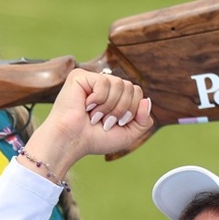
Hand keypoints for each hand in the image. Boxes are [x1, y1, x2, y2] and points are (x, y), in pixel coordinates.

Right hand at [22, 69, 153, 177]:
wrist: (71, 142)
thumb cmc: (94, 139)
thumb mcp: (128, 134)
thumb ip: (144, 120)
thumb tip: (147, 101)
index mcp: (114, 97)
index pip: (137, 92)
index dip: (132, 111)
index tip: (115, 124)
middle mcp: (104, 86)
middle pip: (131, 87)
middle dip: (121, 110)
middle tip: (104, 121)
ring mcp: (92, 80)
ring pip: (119, 84)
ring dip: (109, 106)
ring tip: (94, 115)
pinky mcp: (80, 76)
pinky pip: (104, 82)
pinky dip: (98, 99)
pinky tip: (86, 106)